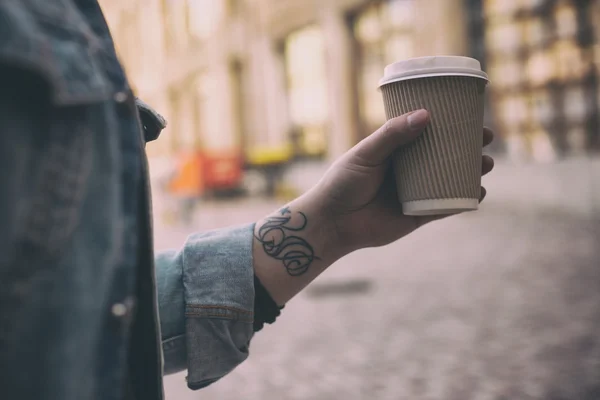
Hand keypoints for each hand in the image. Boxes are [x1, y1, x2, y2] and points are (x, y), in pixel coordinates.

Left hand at [311, 109, 494, 252]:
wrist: (332, 222)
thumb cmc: (342, 183)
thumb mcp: (366, 153)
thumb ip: (392, 135)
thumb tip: (426, 115)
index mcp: (396, 151)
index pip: (429, 134)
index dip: (451, 126)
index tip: (472, 117)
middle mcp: (409, 171)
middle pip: (446, 156)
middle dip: (469, 148)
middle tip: (486, 140)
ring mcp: (415, 194)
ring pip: (451, 181)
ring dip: (472, 173)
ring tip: (486, 165)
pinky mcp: (417, 216)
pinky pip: (446, 207)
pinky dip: (464, 200)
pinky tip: (479, 193)